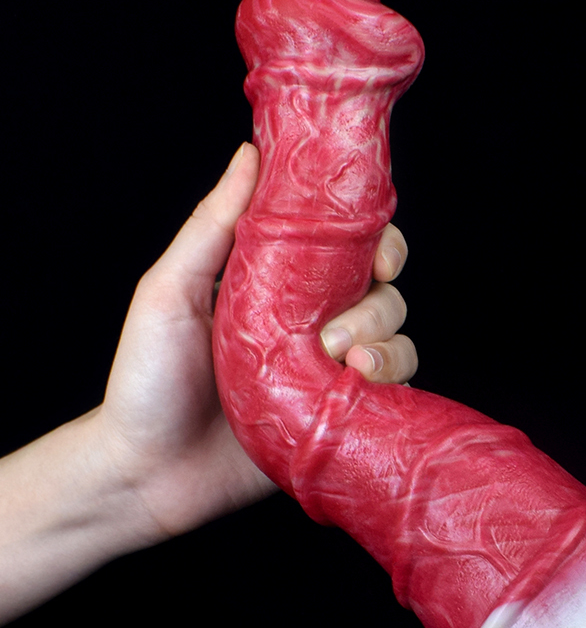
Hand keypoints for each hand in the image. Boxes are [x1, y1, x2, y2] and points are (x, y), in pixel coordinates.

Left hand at [97, 143, 416, 539]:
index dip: (378, 245)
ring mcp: (328, 373)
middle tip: (332, 335)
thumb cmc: (149, 379)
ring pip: (396, 341)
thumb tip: (250, 154)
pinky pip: (392, 392)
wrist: (146, 473)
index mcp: (280, 288)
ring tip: (343, 366)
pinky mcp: (338, 418)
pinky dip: (390, 382)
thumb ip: (213, 226)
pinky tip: (357, 387)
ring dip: (385, 346)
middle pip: (384, 295)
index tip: (380, 256)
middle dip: (377, 307)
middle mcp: (314, 326)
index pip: (349, 252)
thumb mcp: (171, 291)